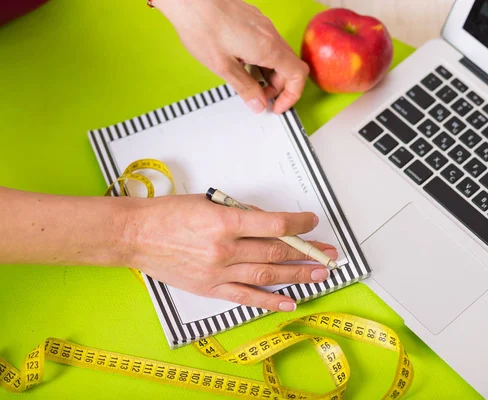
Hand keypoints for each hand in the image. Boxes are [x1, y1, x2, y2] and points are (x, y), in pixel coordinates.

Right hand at [124, 195, 336, 310]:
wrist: (136, 235)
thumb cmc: (170, 213)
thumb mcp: (209, 202)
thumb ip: (241, 213)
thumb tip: (270, 224)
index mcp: (226, 223)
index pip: (275, 225)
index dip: (299, 224)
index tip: (312, 221)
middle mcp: (226, 249)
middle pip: (276, 251)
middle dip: (307, 252)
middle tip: (329, 253)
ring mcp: (219, 272)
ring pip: (267, 274)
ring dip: (297, 275)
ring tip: (321, 275)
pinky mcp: (210, 288)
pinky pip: (245, 297)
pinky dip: (269, 301)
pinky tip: (290, 302)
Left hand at [154, 0, 309, 114]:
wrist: (190, 0)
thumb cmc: (203, 25)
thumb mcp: (224, 67)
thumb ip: (245, 88)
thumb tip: (258, 103)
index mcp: (268, 48)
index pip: (298, 76)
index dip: (291, 96)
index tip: (277, 106)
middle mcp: (271, 35)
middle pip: (290, 66)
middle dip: (278, 87)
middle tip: (260, 98)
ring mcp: (263, 26)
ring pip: (279, 55)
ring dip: (269, 73)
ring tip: (249, 82)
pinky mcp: (254, 21)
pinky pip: (268, 44)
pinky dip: (262, 60)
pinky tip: (243, 63)